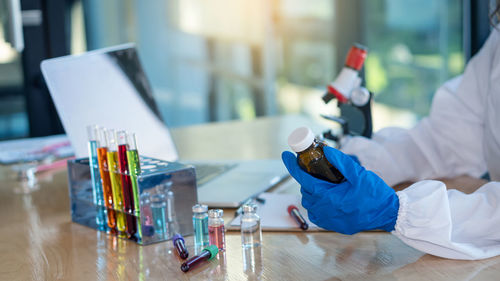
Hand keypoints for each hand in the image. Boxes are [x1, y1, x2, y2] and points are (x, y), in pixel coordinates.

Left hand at [281, 146, 398, 234]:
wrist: (388, 214)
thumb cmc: (375, 194)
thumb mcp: (359, 173)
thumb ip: (341, 162)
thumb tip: (326, 150)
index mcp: (330, 196)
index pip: (303, 179)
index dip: (292, 166)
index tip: (285, 155)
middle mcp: (326, 210)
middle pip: (305, 191)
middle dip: (305, 178)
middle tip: (313, 169)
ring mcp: (328, 220)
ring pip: (309, 203)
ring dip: (311, 192)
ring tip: (322, 183)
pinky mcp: (333, 225)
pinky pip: (316, 214)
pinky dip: (316, 205)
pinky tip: (326, 198)